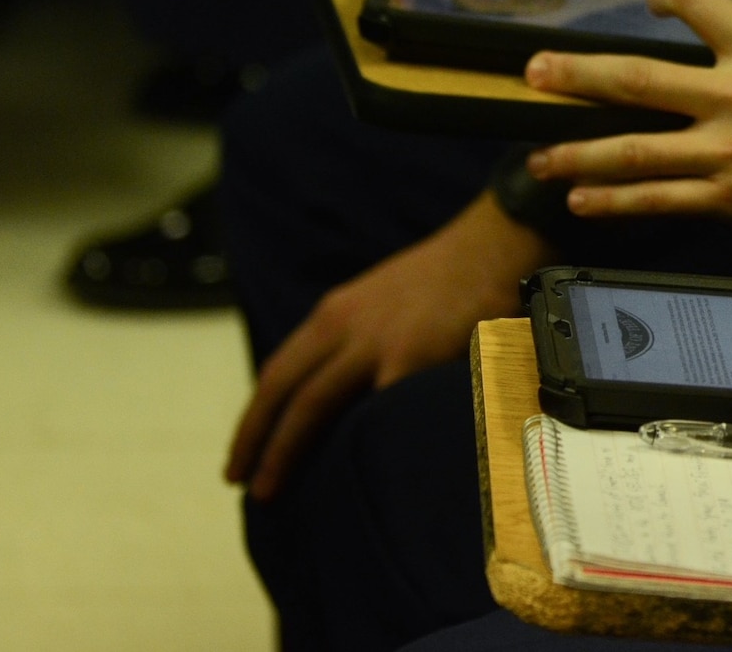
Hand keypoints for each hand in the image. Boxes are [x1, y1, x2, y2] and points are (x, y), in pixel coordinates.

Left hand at [224, 194, 549, 498]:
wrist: (493, 244)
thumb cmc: (447, 275)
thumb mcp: (381, 300)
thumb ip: (357, 337)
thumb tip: (341, 386)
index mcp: (334, 314)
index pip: (279, 372)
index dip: (255, 416)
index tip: (243, 452)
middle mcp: (344, 327)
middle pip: (282, 390)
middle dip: (254, 439)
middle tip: (238, 482)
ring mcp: (376, 343)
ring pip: (312, 404)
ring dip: (284, 449)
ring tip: (268, 488)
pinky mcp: (412, 358)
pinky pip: (376, 411)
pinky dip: (357, 443)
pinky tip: (350, 474)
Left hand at [523, 0, 731, 255]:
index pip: (696, 2)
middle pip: (638, 80)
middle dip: (579, 75)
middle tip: (534, 72)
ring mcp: (728, 153)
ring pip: (636, 150)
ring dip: (580, 152)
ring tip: (540, 158)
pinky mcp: (731, 199)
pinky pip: (661, 201)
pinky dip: (617, 203)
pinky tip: (582, 203)